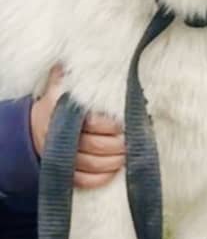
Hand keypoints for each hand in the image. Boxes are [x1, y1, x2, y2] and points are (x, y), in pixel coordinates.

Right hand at [30, 66, 125, 188]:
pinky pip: (85, 181)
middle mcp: (61, 136)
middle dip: (119, 145)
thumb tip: (100, 58)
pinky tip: (115, 170)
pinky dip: (102, 178)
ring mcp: (62, 156)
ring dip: (115, 161)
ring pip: (94, 165)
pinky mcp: (65, 173)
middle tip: (134, 140)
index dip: (112, 125)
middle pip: (97, 146)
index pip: (94, 123)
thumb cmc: (62, 102)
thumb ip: (79, 74)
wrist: (40, 126)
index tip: (127, 122)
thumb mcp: (65, 84)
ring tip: (129, 154)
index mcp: (63, 112)